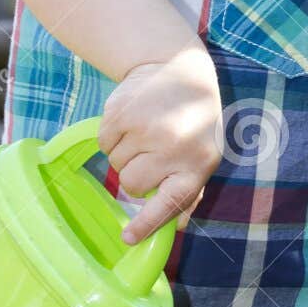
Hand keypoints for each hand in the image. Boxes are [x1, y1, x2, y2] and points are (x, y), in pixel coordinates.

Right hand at [97, 44, 223, 242]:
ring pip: (115, 164)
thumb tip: (178, 226)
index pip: (171, 203)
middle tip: (148, 155)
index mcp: (199, 163)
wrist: (178, 68)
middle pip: (132, 185)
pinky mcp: (122, 114)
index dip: (147, 224)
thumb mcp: (204, 153)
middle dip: (134, 176)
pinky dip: (112, 137)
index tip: (128, 239)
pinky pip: (103, 144)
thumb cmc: (193, 119)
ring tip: (145, 132)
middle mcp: (175, 148)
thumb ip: (190, 191)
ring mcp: (147, 130)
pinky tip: (132, 121)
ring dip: (124, 153)